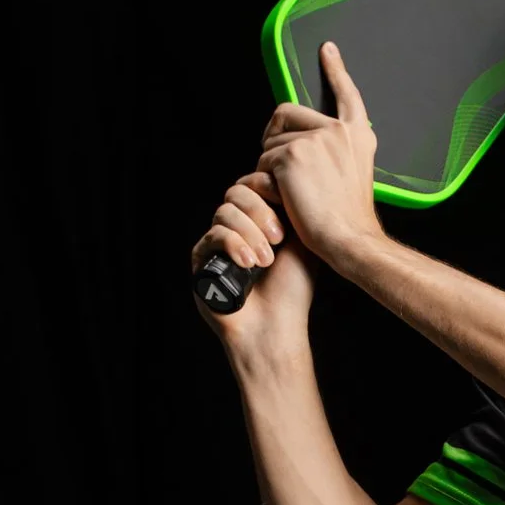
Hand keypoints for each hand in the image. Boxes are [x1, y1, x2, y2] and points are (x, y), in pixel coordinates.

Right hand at [190, 168, 314, 349]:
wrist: (276, 326)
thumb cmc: (292, 291)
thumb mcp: (303, 243)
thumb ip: (293, 210)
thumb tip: (286, 178)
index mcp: (259, 220)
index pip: (254, 184)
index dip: (267, 189)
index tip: (285, 208)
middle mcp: (237, 228)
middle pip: (237, 193)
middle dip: (261, 213)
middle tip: (280, 239)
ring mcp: (218, 242)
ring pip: (225, 212)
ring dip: (250, 233)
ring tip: (266, 260)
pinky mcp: (202, 259)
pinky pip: (213, 235)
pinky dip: (233, 244)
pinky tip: (248, 263)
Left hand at [257, 40, 379, 264]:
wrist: (349, 238)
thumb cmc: (349, 220)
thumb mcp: (356, 175)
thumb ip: (338, 152)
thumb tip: (307, 143)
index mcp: (359, 136)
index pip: (347, 95)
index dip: (336, 70)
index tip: (327, 50)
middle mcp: (339, 131)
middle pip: (288, 114)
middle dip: (275, 136)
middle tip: (278, 166)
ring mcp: (315, 140)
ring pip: (272, 141)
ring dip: (270, 165)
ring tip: (289, 191)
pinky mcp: (292, 154)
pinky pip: (263, 160)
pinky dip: (265, 180)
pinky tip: (282, 197)